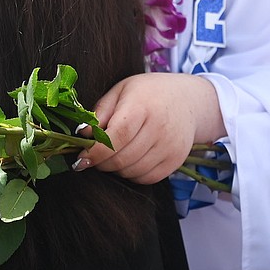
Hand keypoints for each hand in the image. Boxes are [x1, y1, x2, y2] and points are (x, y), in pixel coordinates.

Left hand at [74, 73, 225, 184]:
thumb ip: (100, 112)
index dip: (96, 152)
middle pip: (123, 158)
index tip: (81, 159)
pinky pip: (146, 178)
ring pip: (132, 171)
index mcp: (142, 106)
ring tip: (111, 155)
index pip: (117, 137)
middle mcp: (159, 128)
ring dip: (115, 169)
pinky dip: (131, 174)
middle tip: (92, 158)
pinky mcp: (176, 160)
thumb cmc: (148, 93)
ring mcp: (170, 146)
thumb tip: (83, 135)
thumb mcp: (121, 90)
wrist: (188, 100)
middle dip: (101, 163)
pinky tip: (128, 160)